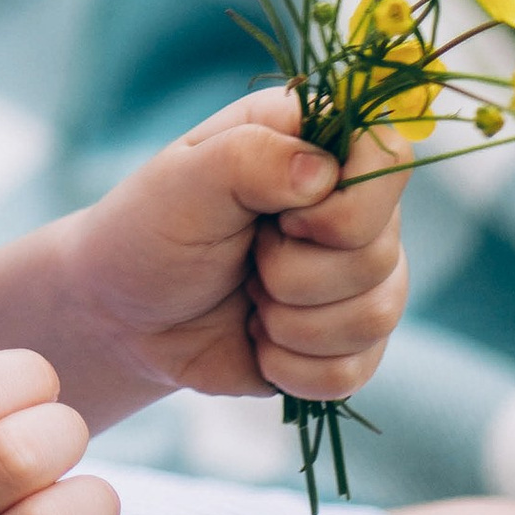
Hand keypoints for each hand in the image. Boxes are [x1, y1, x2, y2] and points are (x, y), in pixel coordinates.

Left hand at [48, 88, 410, 422]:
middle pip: (381, 250)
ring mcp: (353, 276)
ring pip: (378, 315)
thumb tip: (323, 173)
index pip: (389, 157)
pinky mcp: (347, 340)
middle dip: (297, 273)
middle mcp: (347, 205)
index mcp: (310, 144)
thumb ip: (250, 158)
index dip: (348, 205)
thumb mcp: (183, 181)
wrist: (126, 316)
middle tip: (247, 260)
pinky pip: (357, 370)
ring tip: (249, 300)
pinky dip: (294, 367)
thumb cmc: (149, 229)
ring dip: (293, 323)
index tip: (283, 219)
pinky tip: (257, 342)